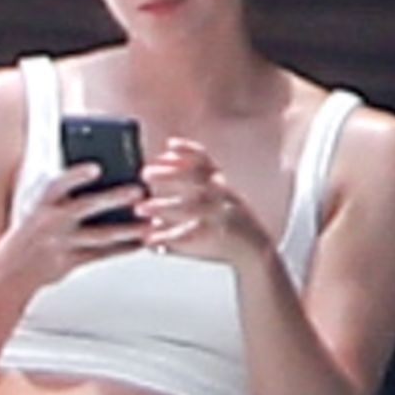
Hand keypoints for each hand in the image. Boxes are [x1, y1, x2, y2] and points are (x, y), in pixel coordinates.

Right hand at [0, 161, 146, 286]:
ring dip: (127, 230)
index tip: (96, 168)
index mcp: (41, 203)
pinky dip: (122, 249)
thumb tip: (94, 171)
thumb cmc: (30, 231)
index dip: (76, 175)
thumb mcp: (35, 206)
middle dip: (113, 198)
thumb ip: (60, 190)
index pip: (57, 185)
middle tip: (138, 191)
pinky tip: (140, 242)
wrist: (11, 271)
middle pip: (86, 207)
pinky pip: (101, 255)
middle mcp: (51, 222)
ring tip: (149, 224)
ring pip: (100, 236)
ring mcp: (61, 243)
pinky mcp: (70, 263)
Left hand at [137, 138, 269, 266]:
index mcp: (220, 183)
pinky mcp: (215, 239)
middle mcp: (222, 196)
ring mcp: (220, 216)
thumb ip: (193, 176)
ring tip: (139, 208)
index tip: (169, 144)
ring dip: (163, 206)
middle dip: (169, 174)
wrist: (255, 250)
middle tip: (144, 173)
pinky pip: (188, 236)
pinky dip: (167, 238)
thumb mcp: (217, 192)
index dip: (188, 150)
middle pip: (195, 178)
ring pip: (189, 207)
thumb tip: (162, 159)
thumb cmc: (228, 218)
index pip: (206, 160)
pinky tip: (150, 240)